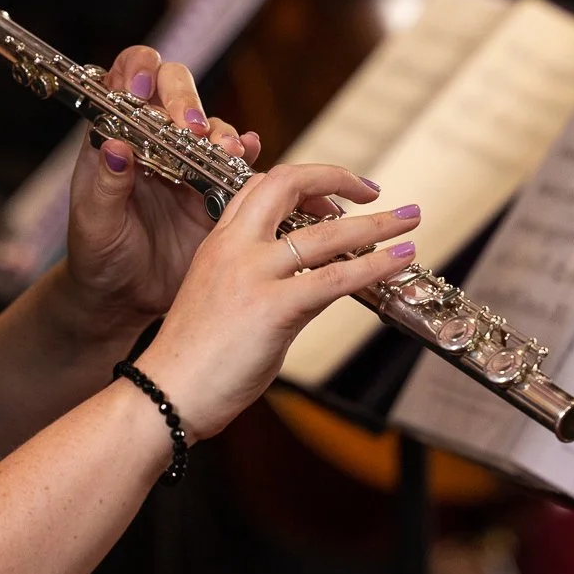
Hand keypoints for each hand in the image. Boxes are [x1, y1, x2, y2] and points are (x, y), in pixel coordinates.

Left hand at [59, 45, 260, 324]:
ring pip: (212, 126)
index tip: (144, 89)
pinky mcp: (218, 190)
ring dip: (221, 132)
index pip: (126, 79)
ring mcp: (190, 162)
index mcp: (117, 135)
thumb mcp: (94, 223)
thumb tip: (114, 146)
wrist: (126, 297)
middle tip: (191, 128)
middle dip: (186, 99)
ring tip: (225, 153)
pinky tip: (250, 156)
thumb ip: (104, 185)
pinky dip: (249, 154)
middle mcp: (156, 140)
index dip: (138, 71)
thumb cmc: (99, 255)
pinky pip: (239, 163)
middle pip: (176, 89)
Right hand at [137, 163, 421, 438]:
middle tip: (371, 190)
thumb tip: (306, 287)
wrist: (164, 396)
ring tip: (409, 220)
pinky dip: (375, 265)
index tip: (332, 197)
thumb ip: (260, 282)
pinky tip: (399, 259)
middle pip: (287, 184)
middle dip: (336, 178)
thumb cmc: (191, 361)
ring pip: (326, 233)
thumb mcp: (222, 301)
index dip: (303, 182)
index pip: (261, 186)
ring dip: (376, 224)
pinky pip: (335, 278)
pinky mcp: (272, 308)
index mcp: (218, 243)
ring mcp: (253, 275)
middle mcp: (235, 248)